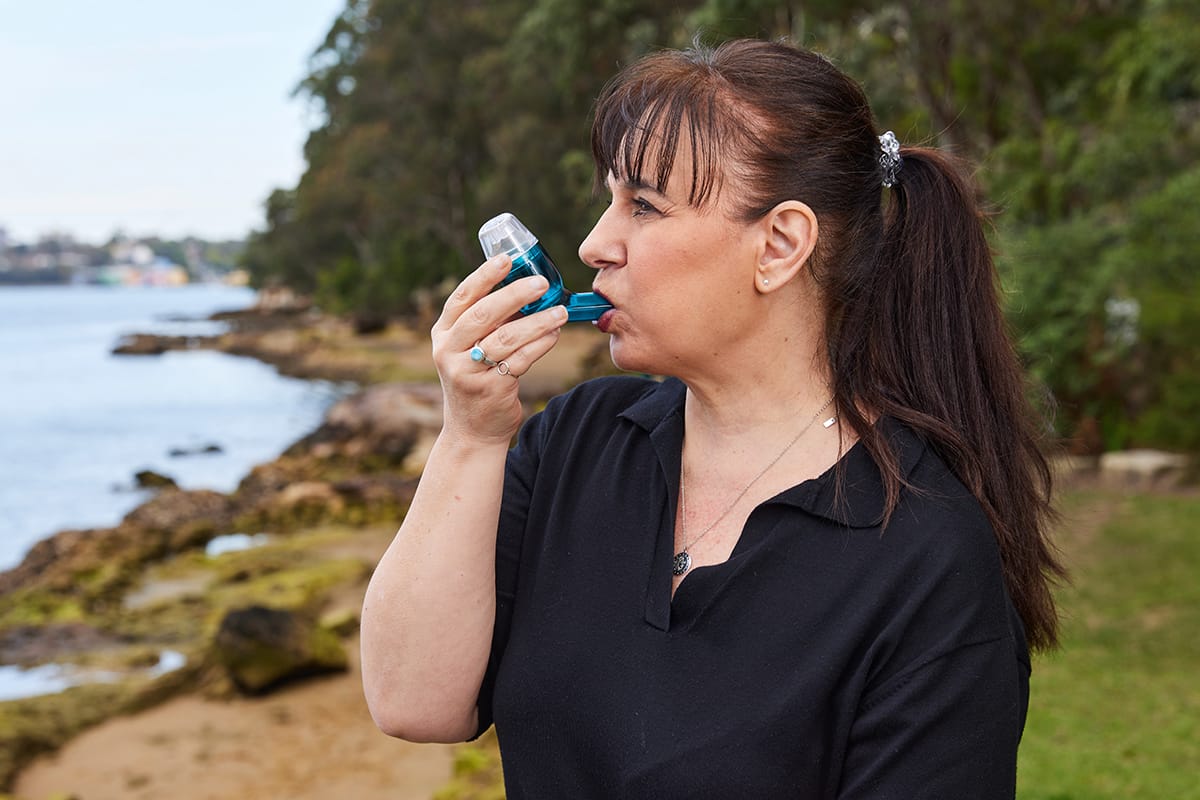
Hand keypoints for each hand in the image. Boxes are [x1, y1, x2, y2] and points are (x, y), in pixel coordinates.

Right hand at [432, 254, 568, 444]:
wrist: (473, 429)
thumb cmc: (478, 378)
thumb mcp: (472, 348)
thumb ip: (491, 321)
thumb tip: (528, 288)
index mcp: (443, 333)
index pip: (462, 297)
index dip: (485, 276)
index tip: (507, 260)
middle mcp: (448, 351)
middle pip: (483, 314)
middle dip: (515, 295)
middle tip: (541, 283)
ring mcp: (466, 372)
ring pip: (505, 338)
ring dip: (537, 322)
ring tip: (560, 312)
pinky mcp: (488, 389)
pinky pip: (520, 360)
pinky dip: (540, 344)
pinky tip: (554, 334)